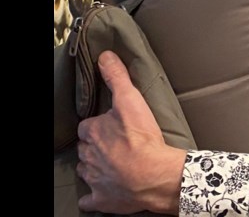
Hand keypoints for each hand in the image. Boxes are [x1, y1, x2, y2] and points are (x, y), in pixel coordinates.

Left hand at [76, 51, 184, 214]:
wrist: (154, 175)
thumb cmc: (142, 139)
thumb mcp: (131, 101)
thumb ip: (117, 78)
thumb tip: (104, 56)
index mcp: (93, 133)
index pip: (88, 126)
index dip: (99, 125)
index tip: (111, 125)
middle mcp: (88, 157)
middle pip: (87, 149)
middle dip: (96, 146)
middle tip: (115, 144)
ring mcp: (94, 179)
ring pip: (87, 171)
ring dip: (95, 167)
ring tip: (112, 164)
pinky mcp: (101, 200)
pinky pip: (90, 199)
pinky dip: (94, 196)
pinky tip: (102, 191)